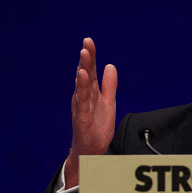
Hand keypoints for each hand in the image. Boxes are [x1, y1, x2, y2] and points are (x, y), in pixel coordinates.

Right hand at [64, 37, 116, 188]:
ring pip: (81, 84)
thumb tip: (110, 66)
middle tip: (86, 42)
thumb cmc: (97, 127)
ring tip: (84, 54)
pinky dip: (81, 87)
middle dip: (86, 58)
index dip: (90, 56)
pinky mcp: (81, 117)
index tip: (89, 41)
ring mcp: (81, 106)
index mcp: (90, 92)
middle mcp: (83, 97)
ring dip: (82, 68)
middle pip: (84, 74)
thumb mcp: (108, 102)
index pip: (90, 71)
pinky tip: (81, 76)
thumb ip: (109, 85)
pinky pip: (81, 100)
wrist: (92, 151)